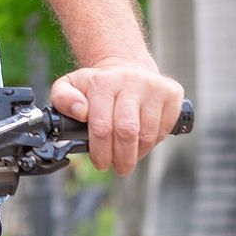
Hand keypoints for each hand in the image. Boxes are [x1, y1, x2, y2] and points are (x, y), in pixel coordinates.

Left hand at [50, 62, 184, 176]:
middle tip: (118, 168)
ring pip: (148, 134)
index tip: (100, 163)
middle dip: (122, 158)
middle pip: (127, 132)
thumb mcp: (69, 86)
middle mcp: (130, 81)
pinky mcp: (172, 93)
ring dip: (138, 153)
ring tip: (129, 157)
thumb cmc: (96, 85)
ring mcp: (154, 86)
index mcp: (103, 82)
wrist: (126, 66)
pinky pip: (164, 129)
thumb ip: (63, 99)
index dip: (101, 152)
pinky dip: (153, 143)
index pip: (102, 126)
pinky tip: (142, 140)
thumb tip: (80, 112)